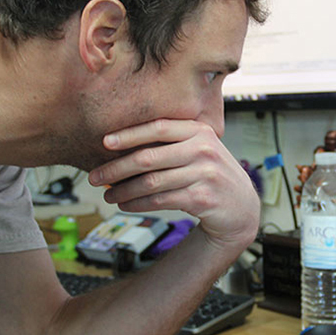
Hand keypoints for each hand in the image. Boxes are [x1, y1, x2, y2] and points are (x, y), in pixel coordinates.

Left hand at [88, 119, 259, 250]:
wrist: (242, 206)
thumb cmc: (211, 174)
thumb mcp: (201, 149)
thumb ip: (173, 142)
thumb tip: (121, 147)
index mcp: (200, 131)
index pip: (159, 128)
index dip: (129, 134)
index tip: (104, 142)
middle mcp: (204, 150)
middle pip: (149, 157)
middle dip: (116, 168)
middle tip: (94, 177)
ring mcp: (205, 175)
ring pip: (151, 182)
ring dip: (123, 190)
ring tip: (107, 194)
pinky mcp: (202, 199)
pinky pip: (160, 200)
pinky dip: (138, 203)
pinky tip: (125, 204)